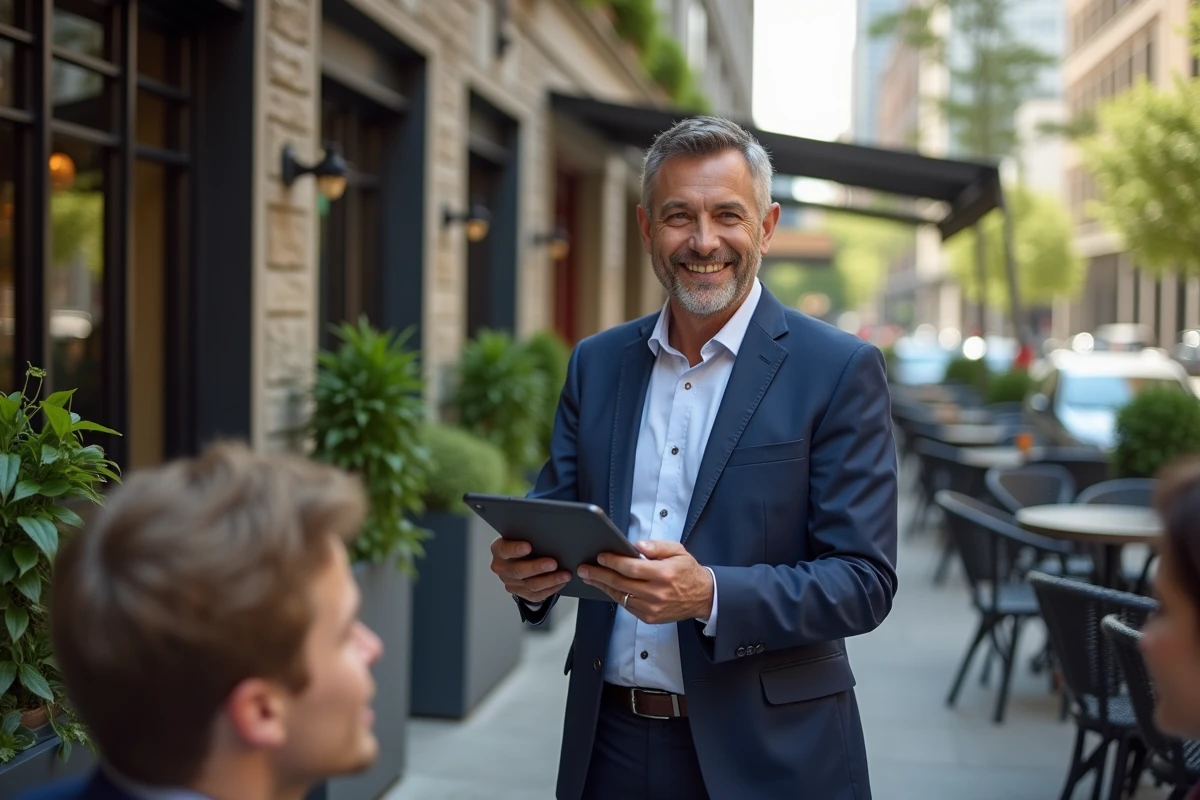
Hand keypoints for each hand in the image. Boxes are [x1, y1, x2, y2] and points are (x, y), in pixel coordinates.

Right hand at [489, 538, 571, 603]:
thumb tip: (547, 534)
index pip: (504, 550)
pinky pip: (536, 595)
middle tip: (553, 564)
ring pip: (530, 585)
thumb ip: (529, 535)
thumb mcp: (522, 535)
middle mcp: (501, 568)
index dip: (515, 549)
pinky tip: (561, 582)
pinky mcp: (520, 593)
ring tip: (564, 575)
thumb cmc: (522, 542)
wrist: (519, 558)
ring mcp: (510, 582)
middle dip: (537, 567)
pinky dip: (551, 589)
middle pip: (518, 571)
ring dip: (550, 580)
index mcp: (499, 550)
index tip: (528, 547)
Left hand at [577, 540, 712, 624]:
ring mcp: (652, 608)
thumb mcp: (677, 551)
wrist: (703, 597)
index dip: (613, 562)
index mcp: (664, 574)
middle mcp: (657, 593)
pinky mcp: (650, 617)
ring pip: (620, 596)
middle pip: (621, 583)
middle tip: (584, 568)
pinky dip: (616, 595)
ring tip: (590, 577)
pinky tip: (607, 587)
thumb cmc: (688, 572)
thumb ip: (656, 546)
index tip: (600, 557)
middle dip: (599, 575)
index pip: (632, 568)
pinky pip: (627, 605)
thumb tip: (636, 546)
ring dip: (603, 586)